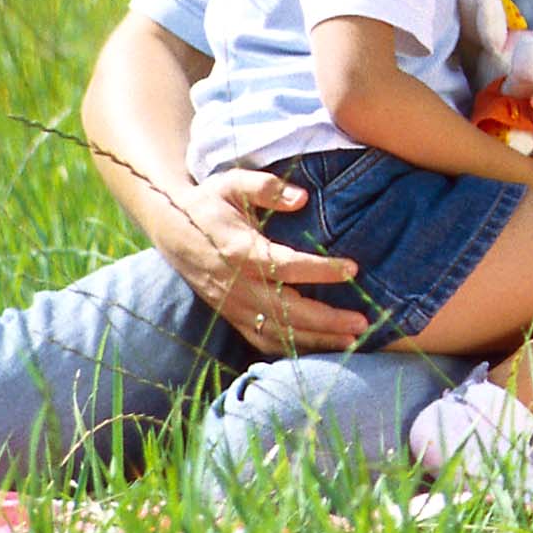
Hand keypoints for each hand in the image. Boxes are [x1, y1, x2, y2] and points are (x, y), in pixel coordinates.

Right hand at [154, 170, 365, 356]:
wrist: (170, 227)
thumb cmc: (210, 202)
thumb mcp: (233, 183)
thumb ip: (266, 187)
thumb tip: (301, 198)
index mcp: (238, 251)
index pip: (284, 266)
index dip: (320, 270)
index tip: (353, 268)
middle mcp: (234, 285)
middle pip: (285, 310)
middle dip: (326, 320)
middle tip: (362, 324)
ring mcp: (231, 305)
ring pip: (275, 331)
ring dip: (314, 340)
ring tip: (352, 341)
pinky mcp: (230, 315)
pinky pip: (260, 339)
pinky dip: (290, 349)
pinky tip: (320, 349)